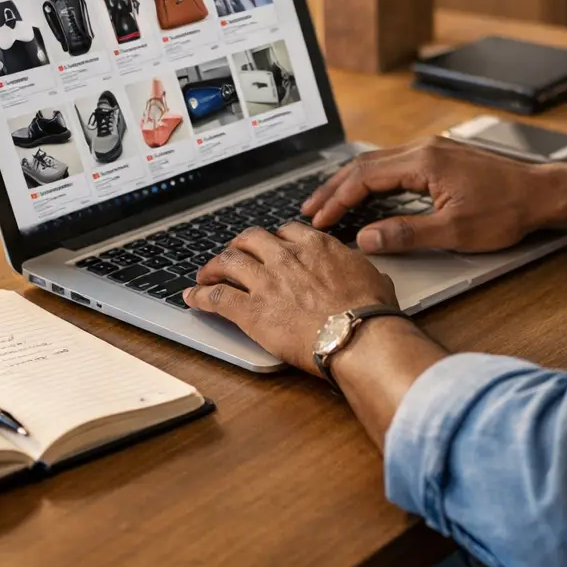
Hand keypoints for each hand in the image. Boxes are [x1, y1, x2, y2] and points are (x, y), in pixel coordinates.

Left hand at [184, 223, 398, 374]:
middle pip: (251, 239)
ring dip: (213, 266)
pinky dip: (201, 295)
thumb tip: (366, 272)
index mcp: (317, 246)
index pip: (287, 231)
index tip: (271, 247)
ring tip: (205, 273)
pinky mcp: (251, 310)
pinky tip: (193, 297)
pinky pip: (217, 296)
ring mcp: (266, 281)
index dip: (275, 239)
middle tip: (234, 255)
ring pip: (228, 261)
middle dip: (239, 245)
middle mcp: (287, 257)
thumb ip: (359, 269)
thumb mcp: (374, 277)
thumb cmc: (371, 312)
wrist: (357, 335)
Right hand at [301, 137, 561, 253]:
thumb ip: (406, 234)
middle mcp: (424, 149)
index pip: (365, 178)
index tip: (319, 221)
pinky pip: (394, 164)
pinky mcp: (441, 158)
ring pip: (378, 162)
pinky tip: (366, 193)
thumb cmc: (507, 211)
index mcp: (424, 162)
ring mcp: (433, 151)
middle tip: (310, 210)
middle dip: (334, 188)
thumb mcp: (455, 231)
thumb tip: (366, 238)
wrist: (543, 194)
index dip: (337, 200)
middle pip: (365, 164)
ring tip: (328, 202)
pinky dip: (372, 179)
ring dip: (351, 182)